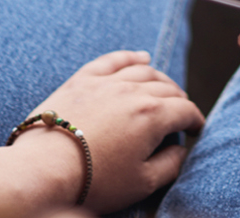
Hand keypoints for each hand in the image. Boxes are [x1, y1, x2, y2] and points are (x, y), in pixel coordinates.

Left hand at [0, 51, 203, 215]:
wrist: (43, 170)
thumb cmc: (94, 181)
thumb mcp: (142, 183)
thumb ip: (171, 164)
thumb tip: (182, 149)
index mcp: (153, 115)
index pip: (186, 110)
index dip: (196, 121)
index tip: (196, 130)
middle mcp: (133, 90)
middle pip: (168, 88)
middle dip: (180, 102)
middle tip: (180, 116)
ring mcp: (106, 82)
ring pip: (144, 71)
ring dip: (161, 80)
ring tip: (166, 90)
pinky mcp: (82, 80)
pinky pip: (112, 60)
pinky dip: (130, 56)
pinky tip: (141, 58)